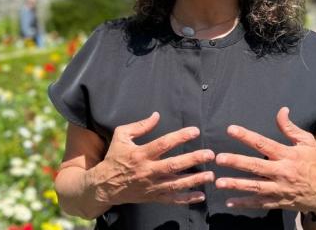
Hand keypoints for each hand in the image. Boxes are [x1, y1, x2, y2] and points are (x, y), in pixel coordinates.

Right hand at [88, 112, 215, 205]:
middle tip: (210, 154)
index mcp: (140, 154)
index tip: (195, 131)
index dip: (180, 137)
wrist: (104, 185)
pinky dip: (187, 199)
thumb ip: (140, 125)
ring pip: (176, 184)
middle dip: (193, 159)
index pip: (163, 144)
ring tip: (211, 175)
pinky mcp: (153, 197)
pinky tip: (201, 195)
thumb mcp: (121, 136)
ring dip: (195, 180)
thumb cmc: (114, 157)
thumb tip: (156, 115)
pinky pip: (172, 199)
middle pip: (173, 165)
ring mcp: (151, 186)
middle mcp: (147, 171)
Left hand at [214, 107, 315, 219]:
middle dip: (237, 162)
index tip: (231, 129)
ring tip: (218, 182)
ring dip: (236, 185)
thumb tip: (281, 110)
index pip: (264, 143)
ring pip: (255, 187)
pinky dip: (244, 203)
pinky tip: (229, 202)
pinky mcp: (279, 202)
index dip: (246, 136)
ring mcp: (280, 189)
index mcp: (288, 155)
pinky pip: (259, 203)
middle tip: (219, 158)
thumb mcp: (307, 142)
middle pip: (256, 166)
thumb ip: (290, 128)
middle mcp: (283, 172)